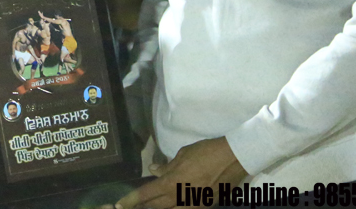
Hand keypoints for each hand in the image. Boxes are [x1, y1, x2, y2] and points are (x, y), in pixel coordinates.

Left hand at [114, 138, 246, 208]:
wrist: (234, 159)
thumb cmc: (206, 152)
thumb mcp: (183, 155)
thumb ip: (167, 165)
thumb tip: (153, 169)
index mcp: (172, 183)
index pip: (146, 194)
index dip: (131, 200)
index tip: (120, 204)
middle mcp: (179, 198)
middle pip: (156, 207)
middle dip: (143, 207)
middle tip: (132, 206)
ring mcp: (193, 206)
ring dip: (159, 208)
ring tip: (151, 205)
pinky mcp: (203, 208)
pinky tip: (172, 205)